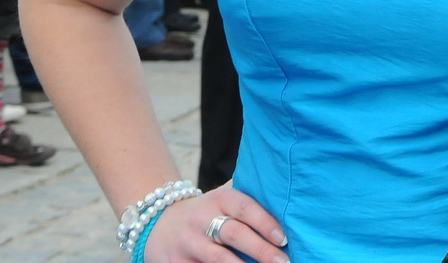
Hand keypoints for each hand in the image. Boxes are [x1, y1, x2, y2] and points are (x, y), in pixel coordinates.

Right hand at [145, 185, 288, 262]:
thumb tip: (288, 191)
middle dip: (261, 250)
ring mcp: (187, 242)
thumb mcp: (223, 197)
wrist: (158, 223)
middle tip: (284, 261)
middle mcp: (201, 218)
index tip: (283, 238)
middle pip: (234, 234)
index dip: (264, 222)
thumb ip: (249, 193)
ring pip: (218, 259)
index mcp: (218, 198)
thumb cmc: (207, 212)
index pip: (244, 207)